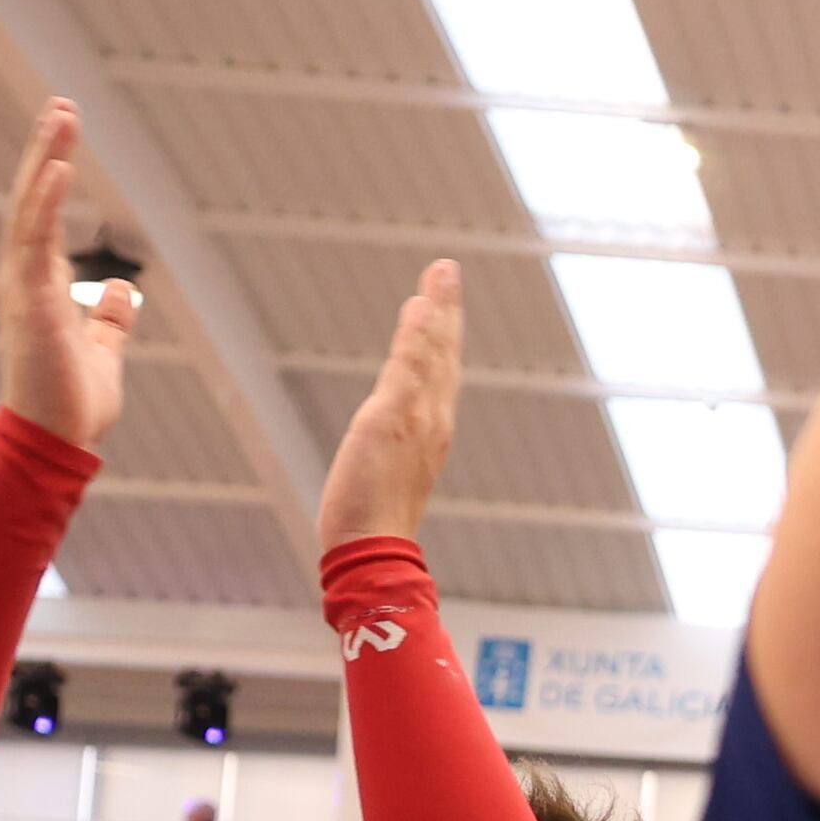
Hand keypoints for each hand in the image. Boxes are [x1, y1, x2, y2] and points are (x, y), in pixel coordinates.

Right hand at [0, 101, 134, 453]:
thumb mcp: (102, 350)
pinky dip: (45, 202)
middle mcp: (21, 277)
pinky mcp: (28, 301)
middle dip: (44, 149)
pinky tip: (56, 167)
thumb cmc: (73, 402)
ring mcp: (20, 286)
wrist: (57, 441)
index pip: (42, 214)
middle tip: (62, 105)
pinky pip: (33, 241)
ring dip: (44, 159)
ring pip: (29, 208)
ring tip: (60, 115)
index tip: (63, 133)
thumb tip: (121, 289)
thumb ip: (109, 319)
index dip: (51, 172)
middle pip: (31, 199)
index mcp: (37, 285)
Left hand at [318, 262, 461, 551]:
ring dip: (438, 311)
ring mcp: (416, 419)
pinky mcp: (393, 419)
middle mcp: (432, 421)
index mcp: (431, 434)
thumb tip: (381, 453)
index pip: (438, 376)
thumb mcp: (383, 481)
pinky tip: (419, 305)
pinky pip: (410, 369)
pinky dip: (419, 335)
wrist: (373, 550)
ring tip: (440, 274)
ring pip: (431, 355)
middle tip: (446, 270)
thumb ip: (386, 460)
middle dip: (446, 312)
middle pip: (443, 357)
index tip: (439, 305)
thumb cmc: (373, 526)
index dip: (441, 338)